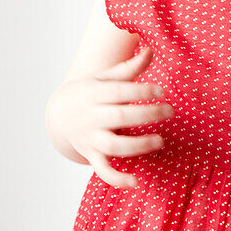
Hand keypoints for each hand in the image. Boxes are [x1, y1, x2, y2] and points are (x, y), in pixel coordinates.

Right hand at [46, 48, 175, 187]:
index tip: (162, 90)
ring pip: (113, 146)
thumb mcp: (105, 77)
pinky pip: (103, 171)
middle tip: (170, 111)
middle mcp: (91, 117)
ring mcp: (90, 139)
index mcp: (95, 93)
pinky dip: (117, 178)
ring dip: (138, 145)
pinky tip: (136, 181)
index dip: (141, 90)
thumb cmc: (91, 92)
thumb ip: (129, 68)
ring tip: (161, 141)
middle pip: (119, 117)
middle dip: (147, 114)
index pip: (119, 91)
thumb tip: (151, 49)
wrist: (59, 114)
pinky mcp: (92, 156)